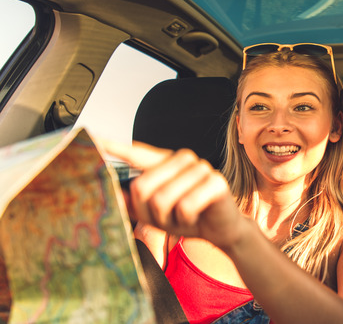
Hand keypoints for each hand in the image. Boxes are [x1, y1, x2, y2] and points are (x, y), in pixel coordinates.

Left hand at [105, 141, 245, 249]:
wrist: (223, 229)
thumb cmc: (188, 217)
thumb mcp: (155, 212)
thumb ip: (133, 202)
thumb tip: (112, 194)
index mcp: (166, 162)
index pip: (136, 152)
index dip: (113, 147)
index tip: (93, 139)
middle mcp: (183, 159)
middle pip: (142, 187)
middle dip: (150, 212)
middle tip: (167, 217)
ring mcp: (201, 168)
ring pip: (163, 200)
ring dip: (170, 219)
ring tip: (183, 217)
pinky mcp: (216, 182)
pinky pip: (185, 207)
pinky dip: (187, 221)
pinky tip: (196, 217)